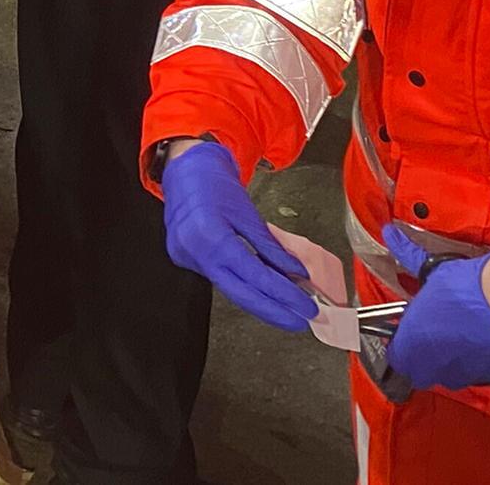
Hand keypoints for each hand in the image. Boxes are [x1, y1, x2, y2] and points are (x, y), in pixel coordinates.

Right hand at [160, 139, 316, 332]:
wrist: (184, 169)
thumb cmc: (214, 183)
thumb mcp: (248, 212)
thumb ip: (271, 247)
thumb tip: (295, 272)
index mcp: (213, 236)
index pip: (257, 277)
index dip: (285, 295)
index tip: (305, 306)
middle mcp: (196, 252)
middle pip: (241, 295)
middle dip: (273, 312)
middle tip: (299, 321)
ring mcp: (186, 258)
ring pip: (230, 290)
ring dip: (259, 302)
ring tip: (285, 309)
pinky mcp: (184, 259)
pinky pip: (218, 278)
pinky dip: (241, 285)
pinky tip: (259, 291)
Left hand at [378, 226, 489, 389]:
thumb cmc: (466, 285)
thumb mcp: (433, 268)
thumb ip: (408, 256)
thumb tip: (390, 233)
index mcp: (415, 341)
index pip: (397, 358)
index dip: (400, 345)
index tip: (407, 331)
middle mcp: (436, 364)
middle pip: (421, 372)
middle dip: (422, 358)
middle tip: (431, 333)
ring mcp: (465, 373)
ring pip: (449, 375)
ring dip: (449, 361)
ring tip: (458, 335)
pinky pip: (478, 373)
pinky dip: (477, 362)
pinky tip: (483, 341)